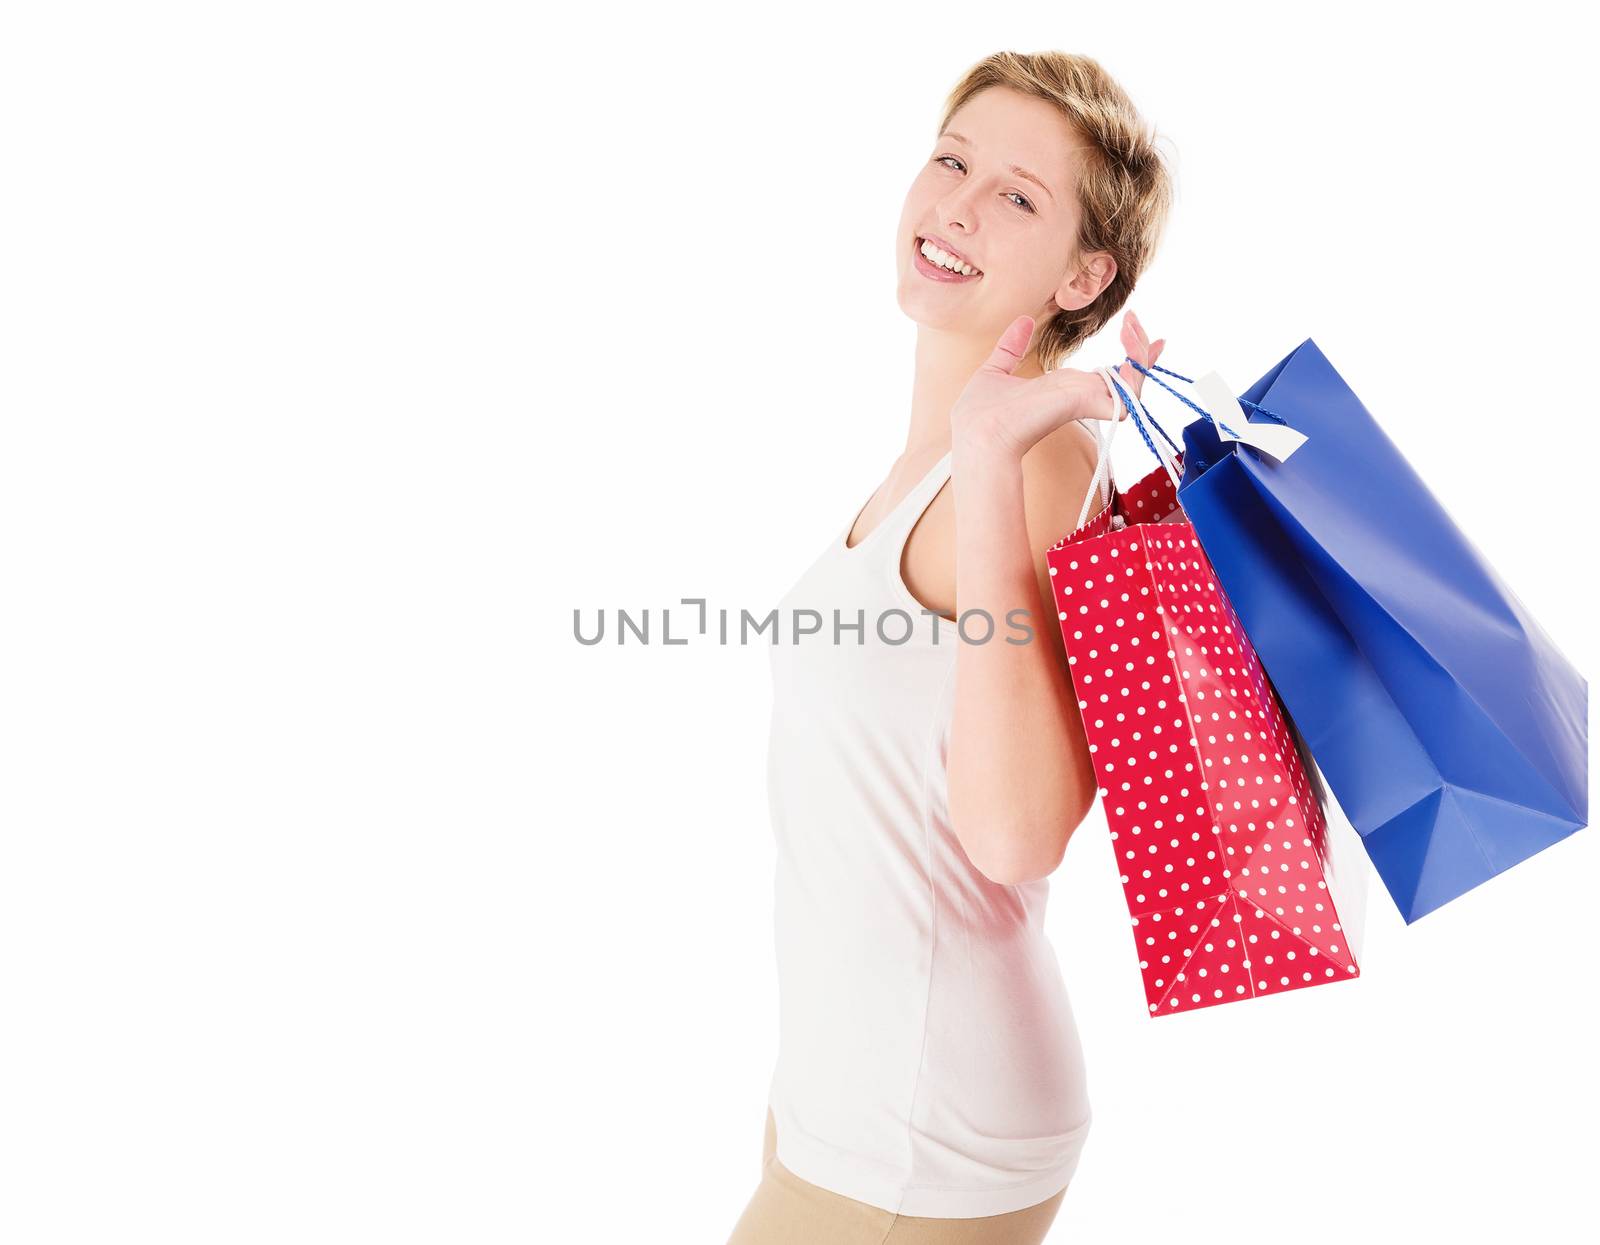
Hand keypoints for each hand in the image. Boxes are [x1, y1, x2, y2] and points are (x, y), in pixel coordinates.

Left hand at [950, 310, 1166, 461]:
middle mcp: (1080, 396)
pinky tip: (1132, 346)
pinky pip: (1128, 395)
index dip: (1126, 354)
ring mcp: (1085, 402)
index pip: (1108, 374)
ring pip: (1134, 382)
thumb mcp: (996, 371)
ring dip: (1140, 352)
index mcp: (1065, 389)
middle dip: (1139, 346)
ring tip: (1132, 326)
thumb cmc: (981, 415)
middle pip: (1128, 376)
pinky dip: (1136, 372)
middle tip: (1133, 319)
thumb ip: (1012, 347)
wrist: (977, 433)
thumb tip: (1022, 320)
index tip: (1134, 329)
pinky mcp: (1086, 405)